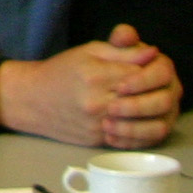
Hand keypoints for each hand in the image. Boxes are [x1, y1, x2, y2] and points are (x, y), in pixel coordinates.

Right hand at [0, 26, 181, 148]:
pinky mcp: (98, 141)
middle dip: (160, 92)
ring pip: (146, 125)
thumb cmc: (62, 70)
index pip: (142, 74)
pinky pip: (132, 141)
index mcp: (97, 76)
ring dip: (157, 115)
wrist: (32, 99)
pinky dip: (145, 132)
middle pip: (150, 101)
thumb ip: (123, 51)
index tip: (152, 67)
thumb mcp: (90, 51)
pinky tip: (145, 121)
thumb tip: (152, 53)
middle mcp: (98, 103)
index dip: (153, 70)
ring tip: (156, 105)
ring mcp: (99, 125)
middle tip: (160, 87)